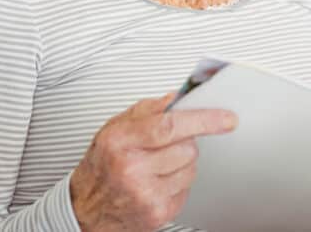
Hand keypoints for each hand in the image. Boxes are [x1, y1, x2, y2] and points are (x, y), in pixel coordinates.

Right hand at [70, 93, 237, 231]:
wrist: (83, 209)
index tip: (227, 118)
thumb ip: (147, 109)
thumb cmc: (101, 166)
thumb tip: (179, 97)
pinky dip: (177, 184)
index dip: (204, 119)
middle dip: (185, 143)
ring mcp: (145, 194)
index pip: (171, 125)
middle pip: (188, 148)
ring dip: (182, 164)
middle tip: (166, 146)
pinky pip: (187, 189)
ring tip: (157, 166)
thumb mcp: (115, 128)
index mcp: (120, 141)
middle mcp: (131, 168)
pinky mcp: (157, 213)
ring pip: (191, 168)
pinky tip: (157, 183)